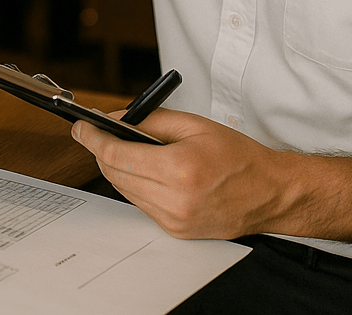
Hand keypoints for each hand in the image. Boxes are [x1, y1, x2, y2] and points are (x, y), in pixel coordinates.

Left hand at [72, 107, 284, 239]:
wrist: (270, 193)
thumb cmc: (239, 157)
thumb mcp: (195, 125)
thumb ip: (151, 121)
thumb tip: (115, 121)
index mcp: (179, 170)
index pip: (116, 155)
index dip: (93, 139)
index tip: (81, 128)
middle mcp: (174, 200)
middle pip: (115, 174)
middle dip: (102, 151)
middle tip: (99, 133)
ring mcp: (174, 220)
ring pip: (124, 190)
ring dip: (118, 169)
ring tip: (125, 149)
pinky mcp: (176, 231)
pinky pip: (141, 204)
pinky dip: (136, 185)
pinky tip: (147, 171)